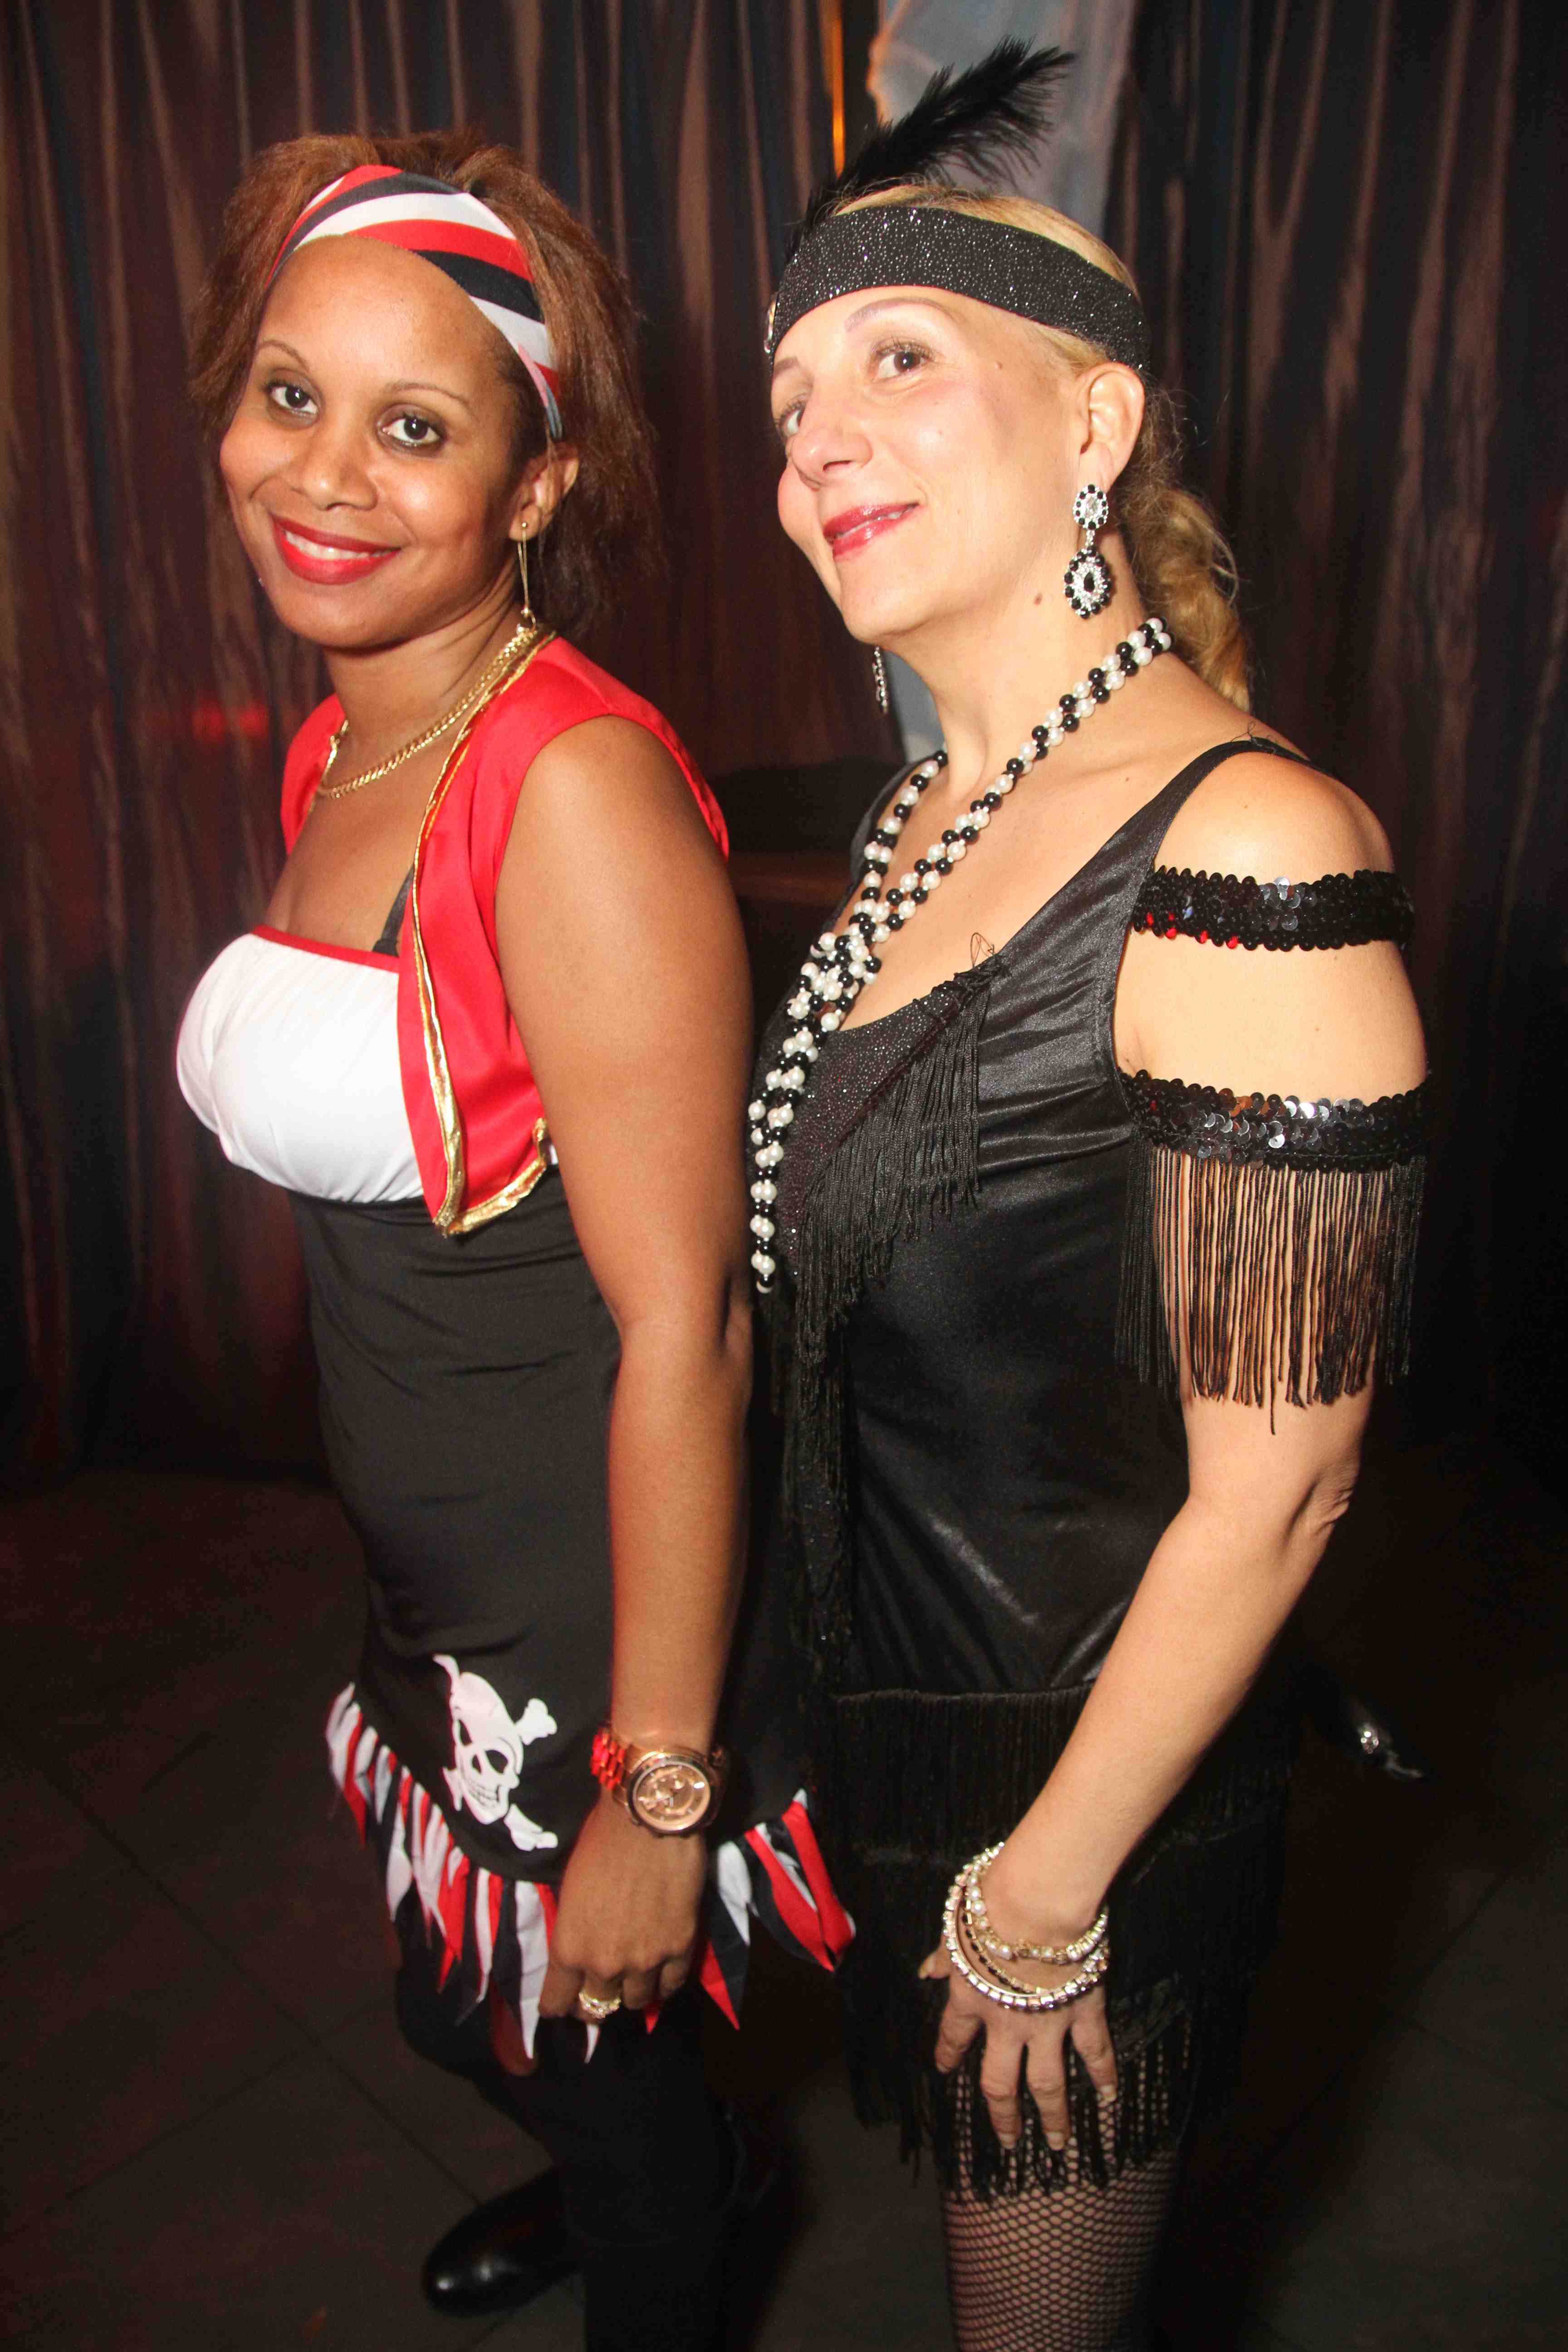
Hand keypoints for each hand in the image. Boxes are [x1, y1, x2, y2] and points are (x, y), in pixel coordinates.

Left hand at [537, 1790, 706, 2021]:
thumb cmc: (599, 1842)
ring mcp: (646, 1960)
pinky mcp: (680, 1947)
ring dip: (630, 1992)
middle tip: (597, 1991)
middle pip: (596, 2007)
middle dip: (593, 2001)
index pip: (557, 2003)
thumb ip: (575, 1931)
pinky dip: (664, 1983)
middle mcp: (605, 1964)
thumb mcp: (570, 1891)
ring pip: (635, 2001)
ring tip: (632, 1979)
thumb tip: (581, 1950)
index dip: (558, 2005)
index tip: (562, 2001)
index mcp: (570, 1949)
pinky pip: (671, 1985)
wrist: (648, 1818)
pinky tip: (660, 1974)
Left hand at [920, 1872, 1117, 2151]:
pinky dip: (1103, 2073)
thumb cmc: (990, 1905)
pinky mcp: (1082, 2011)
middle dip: (1002, 2115)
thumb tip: (925, 1971)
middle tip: (1008, 2142)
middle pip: (999, 2082)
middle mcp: (1004, 2023)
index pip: (954, 2035)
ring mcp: (1045, 2023)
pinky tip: (1109, 2097)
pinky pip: (1094, 2050)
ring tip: (1057, 2143)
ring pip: (1047, 2082)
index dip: (948, 2053)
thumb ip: (943, 1956)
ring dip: (1052, 2115)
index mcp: (969, 1998)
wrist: (1035, 1903)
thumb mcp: (955, 1927)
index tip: (944, 2068)